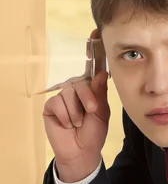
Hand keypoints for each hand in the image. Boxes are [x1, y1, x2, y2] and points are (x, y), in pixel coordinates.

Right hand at [42, 30, 110, 181]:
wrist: (82, 151)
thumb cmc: (94, 132)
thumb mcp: (102, 113)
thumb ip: (99, 93)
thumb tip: (99, 74)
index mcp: (91, 89)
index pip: (91, 67)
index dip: (93, 50)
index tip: (97, 32)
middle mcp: (76, 89)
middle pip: (80, 81)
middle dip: (88, 99)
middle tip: (91, 112)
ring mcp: (62, 97)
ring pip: (69, 93)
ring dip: (77, 111)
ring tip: (78, 122)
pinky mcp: (50, 106)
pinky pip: (58, 103)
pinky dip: (66, 116)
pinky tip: (67, 124)